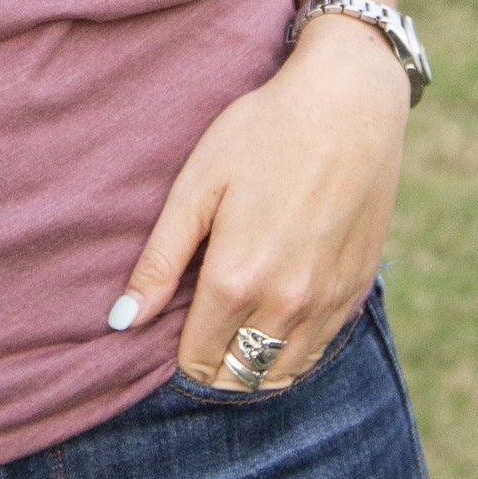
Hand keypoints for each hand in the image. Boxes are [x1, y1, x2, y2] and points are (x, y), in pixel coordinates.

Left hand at [117, 17, 409, 389]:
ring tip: (237, 327)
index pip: (197, 361)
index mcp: (235, 280)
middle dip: (214, 364)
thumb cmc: (263, 132)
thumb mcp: (197, 186)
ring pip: (281, 373)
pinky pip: (319, 349)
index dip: (179, 352)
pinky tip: (278, 316)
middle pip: (238, 376)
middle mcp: (285, 303)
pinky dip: (293, 347)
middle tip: (204, 325)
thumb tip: (121, 321)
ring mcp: (327, 301)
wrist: (348, 102)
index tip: (175, 325)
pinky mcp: (356, 289)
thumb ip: (159, 261)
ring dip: (253, 363)